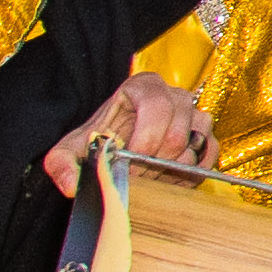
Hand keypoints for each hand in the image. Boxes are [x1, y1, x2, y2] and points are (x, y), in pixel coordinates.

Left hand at [40, 72, 216, 200]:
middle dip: (154, 165)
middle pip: (177, 134)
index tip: (129, 165)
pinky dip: (191, 174)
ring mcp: (194, 115)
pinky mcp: (206, 136)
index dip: (145, 142)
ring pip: (195, 147)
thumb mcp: (71, 149)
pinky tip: (168, 179)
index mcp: (144, 86)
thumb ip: (62, 163)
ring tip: (149, 177)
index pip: (156, 108)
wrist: (116, 146)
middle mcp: (174, 95)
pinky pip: (209, 157)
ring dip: (172, 171)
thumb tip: (70, 185)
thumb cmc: (97, 141)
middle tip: (136, 177)